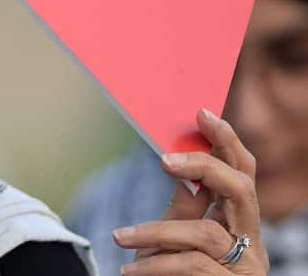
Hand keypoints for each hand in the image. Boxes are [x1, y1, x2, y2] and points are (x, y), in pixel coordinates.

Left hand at [114, 109, 269, 274]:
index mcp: (238, 216)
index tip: (202, 113)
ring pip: (206, 231)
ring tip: (122, 238)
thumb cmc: (176, 271)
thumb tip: (181, 167)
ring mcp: (246, 265)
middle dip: (204, 165)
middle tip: (164, 159)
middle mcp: (251, 236)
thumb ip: (185, 206)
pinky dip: (157, 265)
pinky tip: (131, 270)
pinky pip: (192, 267)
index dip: (226, 139)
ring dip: (157, 232)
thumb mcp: (178, 235)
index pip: (242, 169)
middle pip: (240, 187)